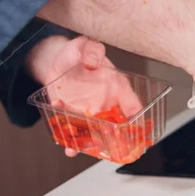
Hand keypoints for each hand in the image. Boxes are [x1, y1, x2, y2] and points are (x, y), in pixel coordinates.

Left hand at [26, 35, 141, 156]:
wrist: (56, 61)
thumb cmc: (77, 54)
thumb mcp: (85, 45)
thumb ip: (92, 49)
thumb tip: (93, 61)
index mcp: (116, 88)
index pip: (133, 106)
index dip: (138, 121)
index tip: (136, 133)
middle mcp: (106, 105)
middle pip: (115, 128)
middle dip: (113, 142)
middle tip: (109, 150)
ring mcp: (90, 114)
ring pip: (95, 135)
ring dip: (88, 145)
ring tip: (77, 149)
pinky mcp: (73, 118)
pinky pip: (75, 133)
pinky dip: (70, 142)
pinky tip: (67, 145)